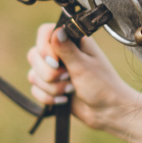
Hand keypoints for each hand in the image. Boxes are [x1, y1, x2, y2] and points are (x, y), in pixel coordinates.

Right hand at [27, 24, 141, 134]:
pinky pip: (35, 89)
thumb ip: (67, 50)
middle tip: (68, 77)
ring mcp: (54, 70)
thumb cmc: (102, 86)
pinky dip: (48, 97)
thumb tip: (56, 30)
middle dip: (49, 73)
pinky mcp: (51, 86)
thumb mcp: (84, 66)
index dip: (44, 47)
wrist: (107, 112)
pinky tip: (64, 99)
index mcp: (72, 41)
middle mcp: (60, 53)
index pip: (45, 32)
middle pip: (34, 55)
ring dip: (51, 87)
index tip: (56, 62)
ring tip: (71, 89)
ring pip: (33, 74)